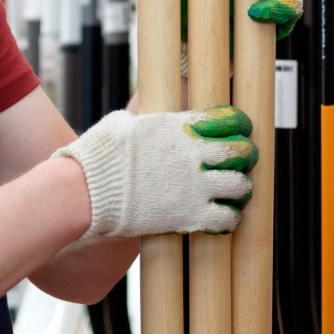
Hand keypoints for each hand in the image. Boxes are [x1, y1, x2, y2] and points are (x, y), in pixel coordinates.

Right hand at [53, 105, 256, 237]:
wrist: (88, 192)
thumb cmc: (98, 156)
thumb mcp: (121, 124)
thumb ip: (141, 118)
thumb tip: (138, 114)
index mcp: (179, 127)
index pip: (230, 119)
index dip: (240, 125)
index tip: (239, 131)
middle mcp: (193, 155)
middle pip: (243, 152)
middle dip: (245, 157)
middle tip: (238, 164)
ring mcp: (194, 187)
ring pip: (242, 186)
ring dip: (239, 189)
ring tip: (230, 193)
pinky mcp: (189, 216)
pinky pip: (228, 219)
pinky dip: (228, 219)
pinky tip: (219, 217)